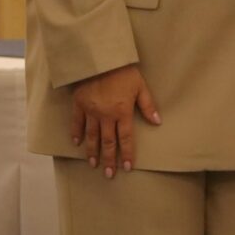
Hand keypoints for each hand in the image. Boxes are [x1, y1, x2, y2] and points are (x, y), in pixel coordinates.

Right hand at [70, 63, 160, 177]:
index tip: (127, 167)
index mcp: (122, 112)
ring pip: (91, 136)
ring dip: (92, 151)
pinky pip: (77, 123)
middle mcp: (105, 116)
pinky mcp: (79, 105)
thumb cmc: (124, 72)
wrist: (101, 59)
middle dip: (109, 159)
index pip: (126, 138)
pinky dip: (76, 133)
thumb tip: (158, 122)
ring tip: (93, 164)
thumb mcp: (141, 86)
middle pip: (108, 142)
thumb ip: (148, 105)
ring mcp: (90, 112)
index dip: (127, 153)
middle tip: (109, 175)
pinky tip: (76, 143)